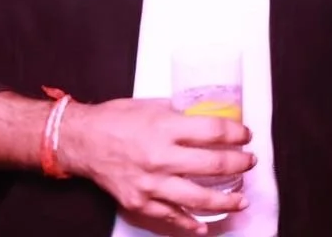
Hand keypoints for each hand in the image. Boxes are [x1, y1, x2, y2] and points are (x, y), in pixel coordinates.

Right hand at [61, 98, 254, 235]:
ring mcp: (150, 184)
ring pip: (198, 198)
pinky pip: (170, 217)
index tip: (247, 135)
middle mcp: (161, 157)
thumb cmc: (117, 119)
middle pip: (213, 165)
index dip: (237, 133)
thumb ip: (181, 115)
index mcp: (166, 128)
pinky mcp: (139, 202)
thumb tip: (209, 117)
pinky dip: (190, 223)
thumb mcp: (154, 105)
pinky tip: (205, 225)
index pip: (214, 131)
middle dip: (239, 164)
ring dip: (225, 201)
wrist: (82, 141)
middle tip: (250, 163)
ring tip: (242, 200)